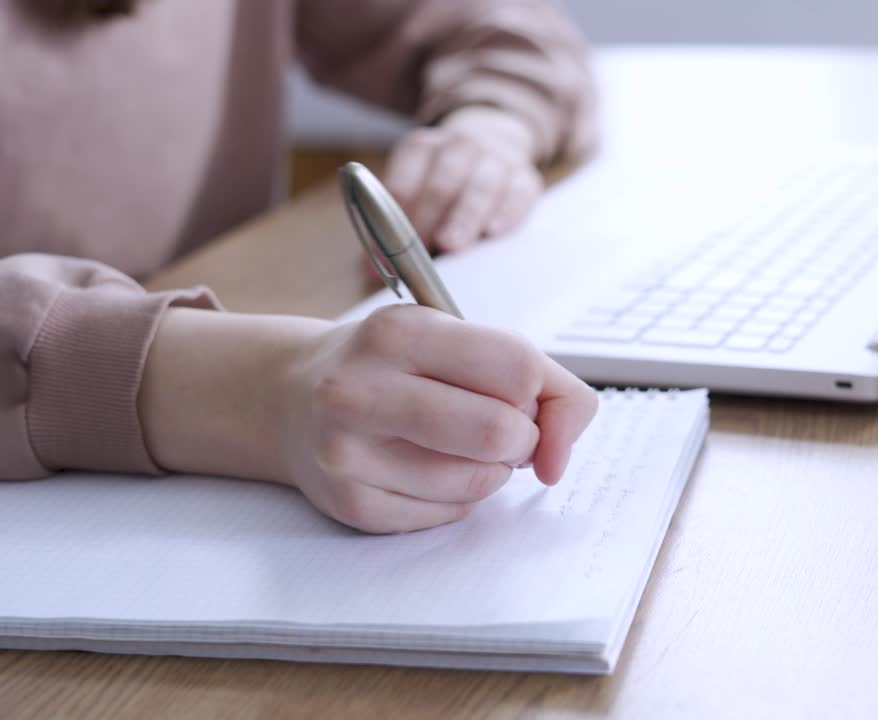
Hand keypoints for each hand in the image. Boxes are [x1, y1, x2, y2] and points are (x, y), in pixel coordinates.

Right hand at [140, 306, 597, 534]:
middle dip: (523, 440)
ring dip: (493, 471)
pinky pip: (448, 514)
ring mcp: (348, 451)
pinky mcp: (350, 503)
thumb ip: (538, 378)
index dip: (547, 396)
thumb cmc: (395, 366)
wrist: (290, 397)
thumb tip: (560, 452)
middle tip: (505, 432)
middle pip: (500, 432)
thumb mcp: (455, 339)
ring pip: (479, 482)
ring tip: (464, 448)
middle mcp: (362, 388)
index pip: (518, 368)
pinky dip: (460, 497)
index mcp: (400, 330)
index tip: (537, 407)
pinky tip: (431, 470)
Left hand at [382, 108, 542, 254]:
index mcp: (423, 147)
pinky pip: (519, 193)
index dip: (391, 220)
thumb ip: (395, 228)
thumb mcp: (418, 189)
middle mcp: (459, 146)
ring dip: (464, 217)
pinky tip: (494, 233)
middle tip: (418, 254)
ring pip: (480, 185)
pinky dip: (506, 213)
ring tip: (452, 246)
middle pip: (441, 183)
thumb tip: (371, 273)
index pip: (403, 182)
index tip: (385, 254)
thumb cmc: (447, 182)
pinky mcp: (526, 177)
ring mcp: (496, 159)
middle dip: (427, 220)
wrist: (496, 142)